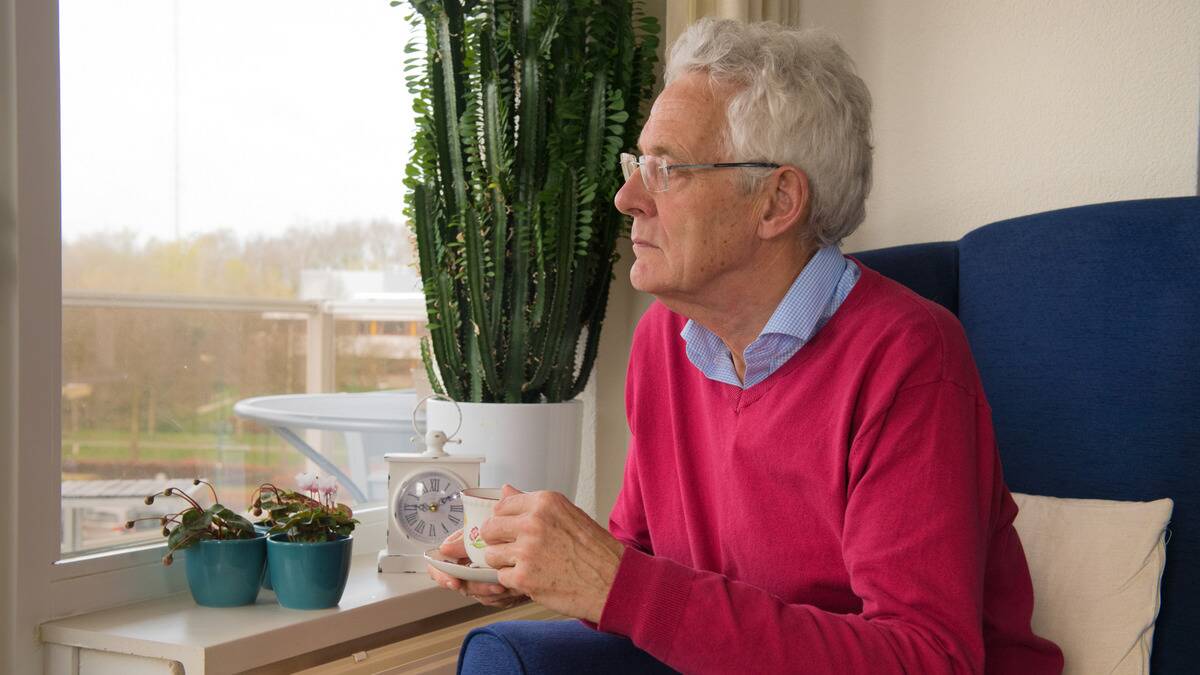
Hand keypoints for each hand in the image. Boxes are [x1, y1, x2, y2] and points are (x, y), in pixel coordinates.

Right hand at [426, 526, 529, 609]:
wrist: (524, 538)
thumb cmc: (499, 531)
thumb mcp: (480, 531)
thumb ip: (462, 542)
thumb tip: (445, 549)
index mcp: (456, 555)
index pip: (437, 568)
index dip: (442, 577)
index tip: (454, 582)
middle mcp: (466, 571)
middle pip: (462, 586)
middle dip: (478, 587)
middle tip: (493, 585)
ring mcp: (480, 582)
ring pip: (480, 596)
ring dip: (494, 592)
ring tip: (506, 585)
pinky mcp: (496, 592)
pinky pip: (497, 600)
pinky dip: (505, 596)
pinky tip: (513, 588)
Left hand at [482, 484, 625, 622]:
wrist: (613, 582)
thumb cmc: (596, 551)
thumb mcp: (568, 514)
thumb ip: (534, 504)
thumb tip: (505, 490)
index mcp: (545, 502)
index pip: (502, 505)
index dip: (504, 520)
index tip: (509, 529)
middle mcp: (533, 522)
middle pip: (490, 528)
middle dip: (497, 541)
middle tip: (512, 549)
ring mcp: (527, 550)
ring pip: (491, 555)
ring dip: (504, 563)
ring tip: (524, 566)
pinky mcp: (524, 577)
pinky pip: (502, 578)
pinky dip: (514, 581)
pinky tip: (533, 579)